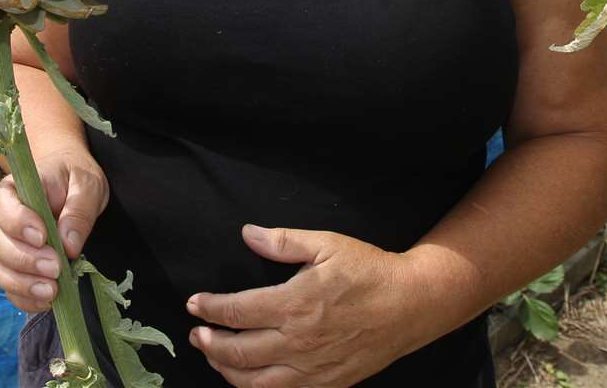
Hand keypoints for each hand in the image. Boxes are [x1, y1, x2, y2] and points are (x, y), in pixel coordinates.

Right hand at [0, 150, 108, 312]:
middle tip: (56, 267)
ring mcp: (3, 246)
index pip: (2, 205)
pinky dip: (25, 299)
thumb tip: (68, 245)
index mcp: (12, 189)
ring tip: (53, 292)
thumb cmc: (74, 179)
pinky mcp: (12, 268)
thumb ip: (78, 210)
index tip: (43, 236)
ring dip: (23, 284)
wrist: (69, 186)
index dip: (17, 222)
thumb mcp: (86, 185)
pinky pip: (9, 288)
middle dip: (25, 260)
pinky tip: (48, 302)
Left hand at [186, 224, 426, 387]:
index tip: (195, 304)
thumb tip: (247, 234)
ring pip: (255, 382)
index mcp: (295, 304)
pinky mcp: (327, 383)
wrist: (412, 304)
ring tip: (214, 356)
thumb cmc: (370, 271)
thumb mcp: (326, 244)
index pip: (236, 312)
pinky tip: (249, 378)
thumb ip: (282, 241)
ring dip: (227, 370)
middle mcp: (299, 341)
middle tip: (197, 334)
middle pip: (238, 352)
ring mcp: (313, 368)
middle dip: (209, 343)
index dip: (208, 309)